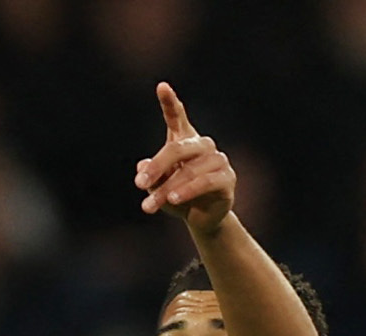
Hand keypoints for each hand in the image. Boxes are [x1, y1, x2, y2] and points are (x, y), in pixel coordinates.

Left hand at [133, 82, 232, 231]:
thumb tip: (142, 167)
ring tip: (150, 206)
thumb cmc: (178, 196)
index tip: (162, 87)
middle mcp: (203, 145)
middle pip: (177, 149)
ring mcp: (218, 160)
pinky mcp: (227, 178)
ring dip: (167, 190)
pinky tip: (173, 200)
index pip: (176, 117)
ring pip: (188, 171)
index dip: (170, 102)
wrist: (202, 218)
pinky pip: (206, 182)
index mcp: (184, 139)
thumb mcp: (158, 187)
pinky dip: (188, 191)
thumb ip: (150, 177)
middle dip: (157, 168)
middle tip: (139, 184)